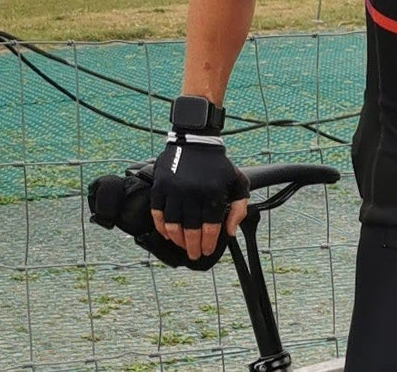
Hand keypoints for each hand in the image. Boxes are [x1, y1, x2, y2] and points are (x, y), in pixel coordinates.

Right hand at [149, 134, 249, 260]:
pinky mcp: (160, 186)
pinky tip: (167, 234)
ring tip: (182, 245)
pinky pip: (157, 213)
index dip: (209, 242)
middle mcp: (193, 192)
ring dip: (178, 240)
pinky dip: (161, 227)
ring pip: (173, 224)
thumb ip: (239, 207)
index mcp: (213, 192)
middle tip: (194, 255)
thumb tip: (230, 231)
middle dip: (193, 247)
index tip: (207, 251)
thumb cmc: (218, 165)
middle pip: (191, 229)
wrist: (196, 141)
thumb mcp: (237, 182)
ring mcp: (174, 189)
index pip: (210, 226)